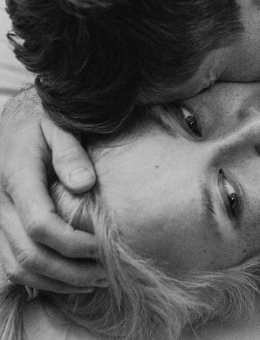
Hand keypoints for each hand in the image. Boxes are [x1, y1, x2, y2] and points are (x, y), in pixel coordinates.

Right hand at [0, 88, 104, 291]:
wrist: (13, 122)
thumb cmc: (41, 120)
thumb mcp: (57, 124)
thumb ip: (70, 152)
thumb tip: (85, 184)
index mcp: (16, 177)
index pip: (40, 224)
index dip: (73, 243)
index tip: (103, 246)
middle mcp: (1, 203)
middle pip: (30, 254)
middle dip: (71, 270)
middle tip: (107, 272)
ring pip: (18, 267)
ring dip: (58, 281)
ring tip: (95, 280)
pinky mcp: (1, 227)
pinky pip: (13, 265)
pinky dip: (42, 280)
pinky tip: (72, 279)